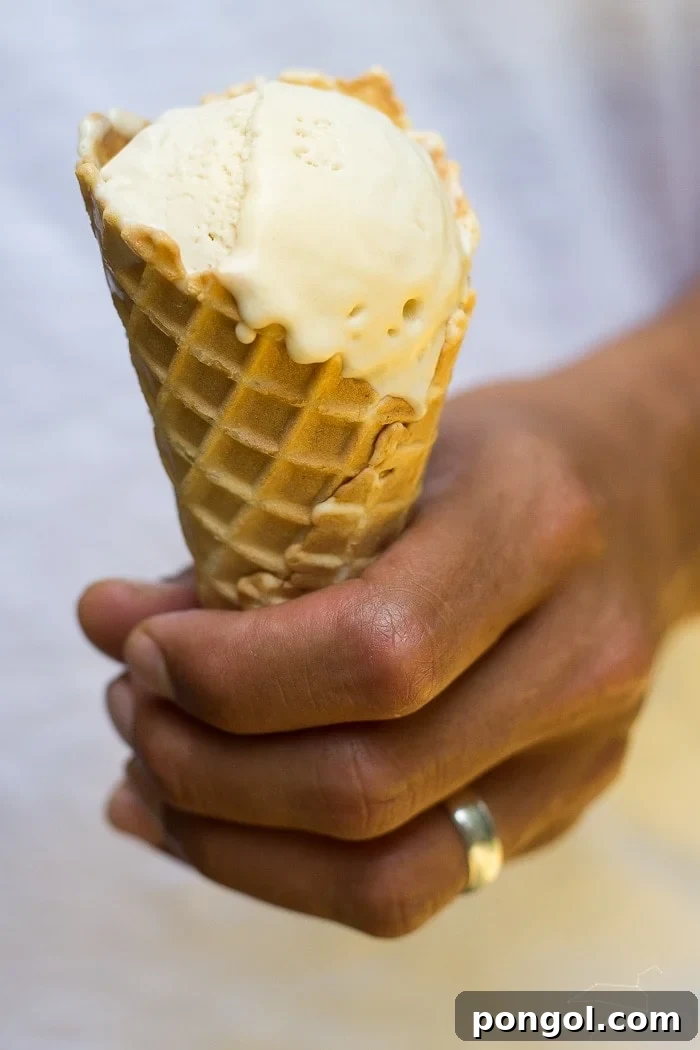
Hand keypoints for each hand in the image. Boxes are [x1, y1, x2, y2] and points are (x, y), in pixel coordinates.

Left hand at [79, 288, 699, 936]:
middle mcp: (579, 659)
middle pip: (370, 783)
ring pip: (388, 876)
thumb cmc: (495, 458)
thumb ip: (258, 540)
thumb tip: (115, 623)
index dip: (230, 674)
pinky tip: (207, 825)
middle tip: (130, 710)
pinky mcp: (561, 808)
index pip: (376, 653)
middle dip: (207, 767)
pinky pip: (411, 888)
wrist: (638, 497)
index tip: (140, 648)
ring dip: (232, 843)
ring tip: (148, 776)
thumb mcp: (385, 453)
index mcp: (535, 530)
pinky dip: (284, 873)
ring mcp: (582, 754)